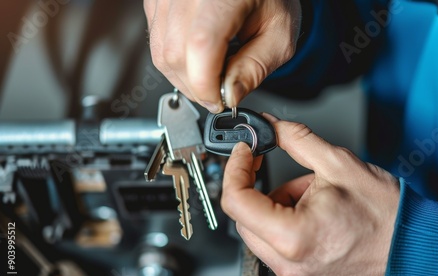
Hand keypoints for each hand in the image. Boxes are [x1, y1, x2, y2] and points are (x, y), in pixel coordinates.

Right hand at [144, 0, 300, 112]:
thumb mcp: (278, 35)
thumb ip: (254, 68)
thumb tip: (229, 96)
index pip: (200, 45)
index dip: (206, 84)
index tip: (218, 100)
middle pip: (176, 54)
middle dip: (196, 86)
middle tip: (219, 90)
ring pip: (161, 53)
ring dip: (184, 77)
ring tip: (211, 71)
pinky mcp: (156, 1)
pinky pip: (156, 42)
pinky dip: (176, 61)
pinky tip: (198, 56)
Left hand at [221, 114, 400, 275]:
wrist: (414, 248)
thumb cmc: (387, 215)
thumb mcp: (338, 163)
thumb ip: (295, 139)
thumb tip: (269, 126)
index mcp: (293, 237)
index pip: (236, 201)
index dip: (236, 168)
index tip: (245, 152)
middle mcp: (289, 265)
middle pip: (245, 218)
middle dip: (260, 189)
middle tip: (289, 175)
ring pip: (260, 233)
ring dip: (276, 208)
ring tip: (313, 198)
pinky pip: (278, 249)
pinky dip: (287, 227)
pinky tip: (316, 217)